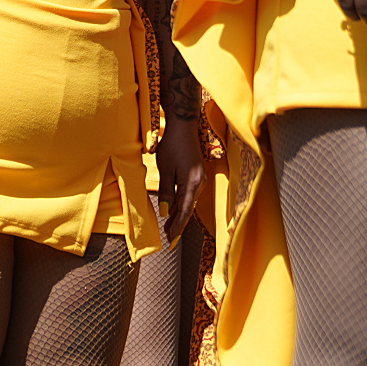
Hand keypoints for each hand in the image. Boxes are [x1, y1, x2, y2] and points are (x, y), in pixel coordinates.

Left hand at [154, 117, 206, 243]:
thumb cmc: (172, 145)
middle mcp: (200, 182)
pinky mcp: (197, 175)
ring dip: (179, 214)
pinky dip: (181, 204)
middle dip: (178, 223)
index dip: (178, 225)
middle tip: (168, 238)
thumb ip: (167, 191)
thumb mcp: (165, 169)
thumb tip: (166, 212)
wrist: (183, 127)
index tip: (171, 238)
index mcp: (193, 182)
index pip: (185, 210)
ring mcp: (200, 179)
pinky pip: (189, 194)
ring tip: (169, 228)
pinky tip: (174, 211)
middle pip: (188, 208)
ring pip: (189, 202)